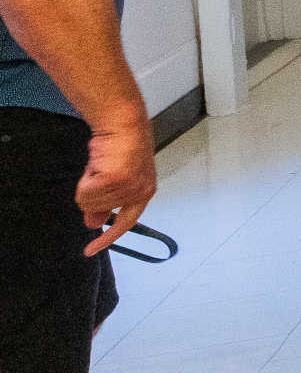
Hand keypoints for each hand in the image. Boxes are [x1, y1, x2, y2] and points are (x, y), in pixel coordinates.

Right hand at [77, 120, 155, 254]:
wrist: (122, 122)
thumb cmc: (119, 145)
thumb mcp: (115, 178)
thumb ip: (105, 202)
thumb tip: (93, 223)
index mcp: (144, 193)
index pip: (125, 223)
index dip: (107, 239)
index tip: (90, 251)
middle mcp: (140, 192)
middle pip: (97, 211)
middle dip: (91, 193)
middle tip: (98, 171)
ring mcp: (130, 187)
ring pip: (90, 202)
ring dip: (87, 184)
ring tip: (100, 165)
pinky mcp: (117, 179)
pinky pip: (86, 193)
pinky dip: (84, 180)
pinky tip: (96, 165)